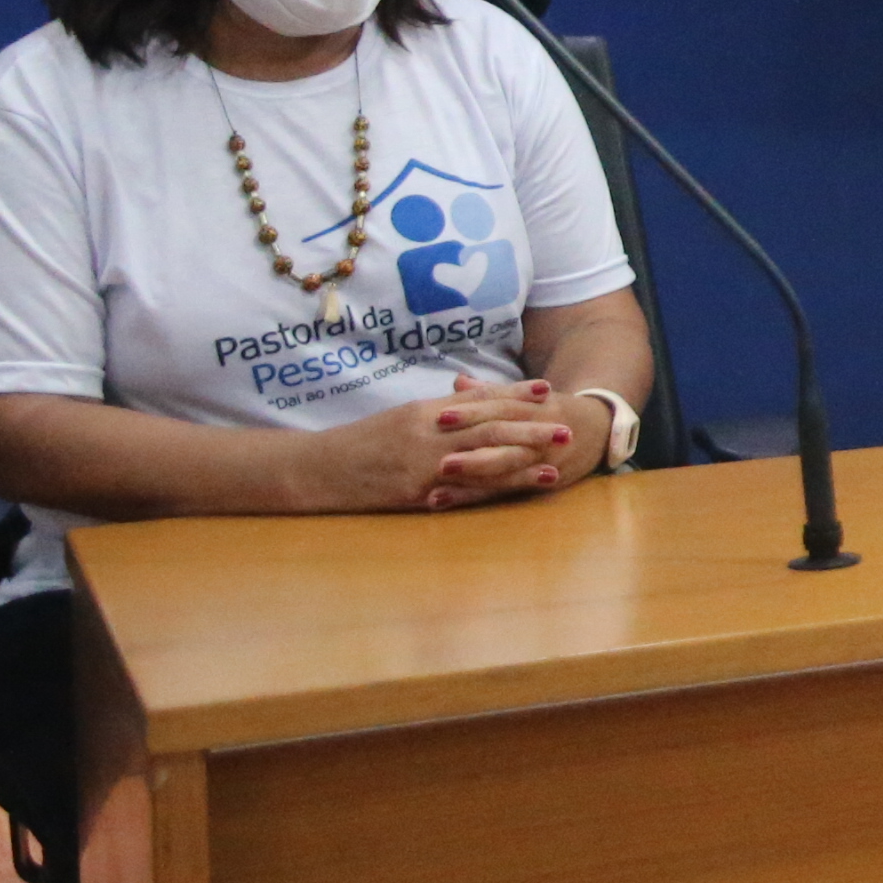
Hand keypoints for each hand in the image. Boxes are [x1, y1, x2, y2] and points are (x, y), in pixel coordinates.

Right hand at [298, 382, 581, 511]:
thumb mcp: (399, 419)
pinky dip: (493, 489)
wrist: (315, 469)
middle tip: (568, 427)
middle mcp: (427, 433)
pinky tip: (518, 490)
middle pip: (489, 427)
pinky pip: (461, 490)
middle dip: (532, 427)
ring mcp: (422, 464)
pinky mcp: (415, 492)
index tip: (549, 389)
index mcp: (424, 411)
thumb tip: (468, 396)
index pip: (478, 400)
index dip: (515, 394)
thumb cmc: (359, 444)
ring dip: (523, 460)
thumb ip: (437, 411)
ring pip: (482, 458)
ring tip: (556, 462)